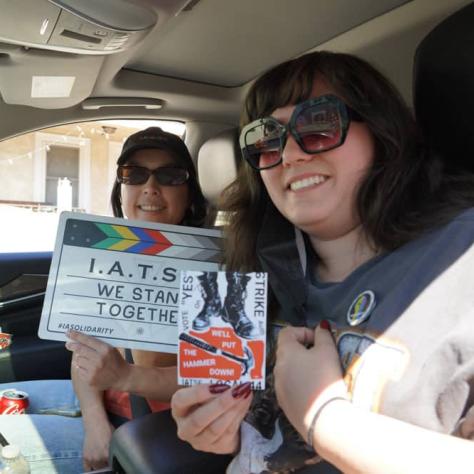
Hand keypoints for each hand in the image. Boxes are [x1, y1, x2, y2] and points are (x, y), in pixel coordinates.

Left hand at [66, 330, 130, 390]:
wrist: (122, 377)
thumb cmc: (116, 360)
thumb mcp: (110, 349)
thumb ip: (98, 345)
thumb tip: (80, 341)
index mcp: (106, 349)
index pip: (88, 340)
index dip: (77, 335)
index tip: (68, 332)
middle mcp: (99, 359)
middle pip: (80, 350)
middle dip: (73, 346)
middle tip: (68, 344)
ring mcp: (94, 370)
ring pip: (79, 360)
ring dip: (80, 359)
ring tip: (88, 360)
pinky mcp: (90, 379)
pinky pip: (79, 370)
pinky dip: (82, 368)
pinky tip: (90, 369)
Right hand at [82, 418, 113, 470]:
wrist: (95, 423)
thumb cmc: (107, 429)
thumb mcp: (115, 439)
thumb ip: (116, 450)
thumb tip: (119, 457)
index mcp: (108, 454)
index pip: (112, 466)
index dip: (113, 463)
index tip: (114, 461)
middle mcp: (98, 458)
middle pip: (104, 468)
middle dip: (107, 464)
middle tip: (108, 459)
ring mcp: (91, 459)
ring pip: (97, 469)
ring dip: (100, 466)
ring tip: (102, 459)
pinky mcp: (85, 457)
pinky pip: (87, 469)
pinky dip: (91, 468)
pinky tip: (95, 464)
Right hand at [171, 382, 252, 453]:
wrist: (213, 418)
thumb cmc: (206, 397)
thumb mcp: (201, 386)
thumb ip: (207, 377)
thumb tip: (223, 365)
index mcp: (178, 409)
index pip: (182, 401)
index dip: (199, 393)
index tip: (217, 384)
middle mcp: (185, 428)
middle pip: (200, 419)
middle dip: (221, 404)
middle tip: (237, 390)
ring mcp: (201, 441)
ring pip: (217, 428)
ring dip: (234, 409)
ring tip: (245, 393)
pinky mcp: (217, 447)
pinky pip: (229, 431)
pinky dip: (240, 414)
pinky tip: (246, 401)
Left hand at [274, 323, 347, 440]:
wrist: (324, 419)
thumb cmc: (325, 378)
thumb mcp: (328, 351)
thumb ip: (323, 335)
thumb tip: (320, 327)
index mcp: (285, 352)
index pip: (287, 332)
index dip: (303, 332)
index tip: (318, 340)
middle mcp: (277, 368)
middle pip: (287, 351)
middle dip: (303, 350)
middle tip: (321, 356)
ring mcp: (278, 387)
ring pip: (288, 369)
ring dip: (301, 367)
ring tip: (319, 374)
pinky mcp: (284, 403)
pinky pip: (290, 386)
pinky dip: (300, 383)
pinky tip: (314, 390)